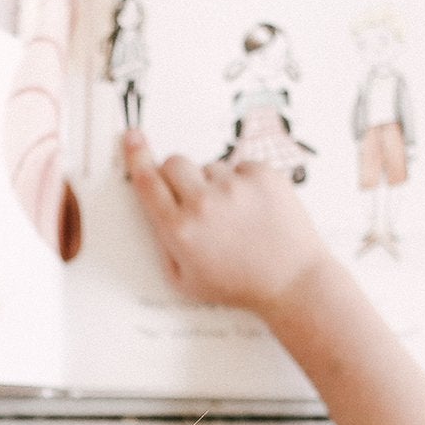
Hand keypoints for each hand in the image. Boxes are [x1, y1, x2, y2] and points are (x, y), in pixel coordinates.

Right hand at [123, 129, 330, 317]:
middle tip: (194, 196)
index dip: (137, 157)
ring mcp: (235, 187)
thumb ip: (163, 245)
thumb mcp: (185, 282)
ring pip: (210, 167)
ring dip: (215, 184)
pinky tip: (253, 210)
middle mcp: (204, 204)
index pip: (148, 182)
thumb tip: (154, 209)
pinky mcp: (263, 176)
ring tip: (235, 216)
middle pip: (174, 163)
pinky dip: (244, 183)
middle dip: (177, 175)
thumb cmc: (240, 285)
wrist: (291, 281)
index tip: (132, 139)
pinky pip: (240, 166)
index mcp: (180, 231)